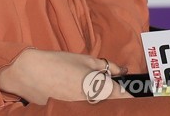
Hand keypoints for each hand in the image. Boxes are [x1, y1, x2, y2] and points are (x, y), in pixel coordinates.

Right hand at [0, 49, 131, 104]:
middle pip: (114, 107)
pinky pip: (87, 112)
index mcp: (101, 89)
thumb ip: (108, 66)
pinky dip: (90, 107)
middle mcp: (95, 104)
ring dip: (103, 105)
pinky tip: (83, 99)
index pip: (126, 99)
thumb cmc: (58, 63)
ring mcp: (82, 112)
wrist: (31, 74)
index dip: (132, 99)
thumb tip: (123, 70)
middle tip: (114, 94)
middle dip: (117, 102)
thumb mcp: (85, 59)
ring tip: (92, 93)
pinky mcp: (70, 114)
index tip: (138, 99)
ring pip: (101, 110)